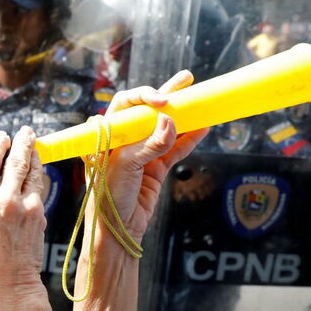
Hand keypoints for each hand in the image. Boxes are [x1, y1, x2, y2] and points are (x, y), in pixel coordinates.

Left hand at [100, 70, 208, 241]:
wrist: (116, 231)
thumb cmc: (108, 197)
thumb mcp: (124, 167)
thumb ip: (148, 144)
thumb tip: (170, 121)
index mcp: (106, 135)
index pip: (124, 105)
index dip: (143, 97)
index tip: (163, 101)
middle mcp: (123, 141)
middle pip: (146, 111)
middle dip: (166, 94)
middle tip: (186, 79)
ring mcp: (141, 154)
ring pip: (164, 128)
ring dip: (182, 115)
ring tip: (200, 99)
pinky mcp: (156, 169)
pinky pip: (175, 148)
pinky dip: (189, 138)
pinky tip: (204, 127)